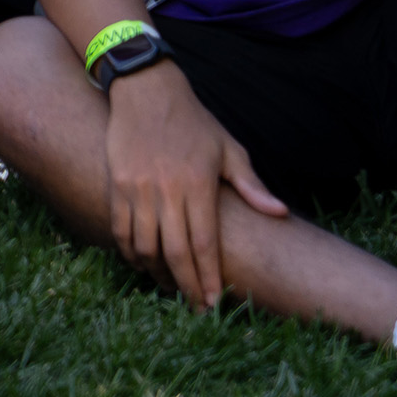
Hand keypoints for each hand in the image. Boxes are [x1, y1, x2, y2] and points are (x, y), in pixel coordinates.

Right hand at [101, 63, 284, 309]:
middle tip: (195, 307)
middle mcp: (166, 190)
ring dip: (156, 272)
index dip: (209, 278)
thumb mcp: (229, 148)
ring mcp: (137, 187)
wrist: (145, 89)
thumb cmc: (194, 121)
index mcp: (198, 184)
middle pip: (175, 252)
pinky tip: (140, 261)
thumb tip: (279, 214)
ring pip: (144, 245)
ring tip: (169, 286)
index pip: (205, 244)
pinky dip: (129, 251)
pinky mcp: (116, 183)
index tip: (214, 303)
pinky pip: (119, 227)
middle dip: (186, 286)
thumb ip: (252, 185)